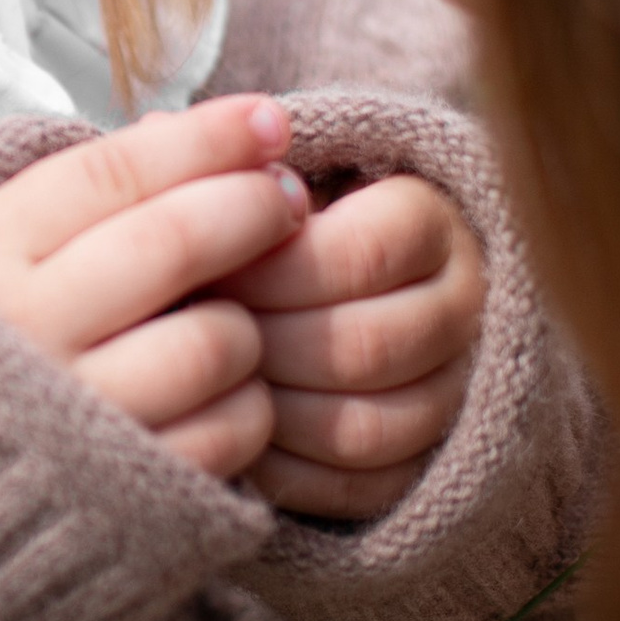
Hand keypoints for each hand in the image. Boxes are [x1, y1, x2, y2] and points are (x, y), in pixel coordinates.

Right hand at [0, 95, 310, 477]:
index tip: (267, 121)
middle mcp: (18, 328)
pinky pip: (226, 431)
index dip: (207, 138)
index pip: (113, 172)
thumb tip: (225, 130)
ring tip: (231, 317)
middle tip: (286, 198)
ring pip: (212, 342)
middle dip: (252, 208)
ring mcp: (68, 415)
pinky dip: (245, 405)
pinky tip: (222, 391)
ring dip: (244, 322)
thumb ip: (83, 191)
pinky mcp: (118, 492)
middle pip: (172, 244)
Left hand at [212, 173, 482, 519]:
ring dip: (274, 412)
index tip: (210, 270)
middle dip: (264, 346)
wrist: (305, 296)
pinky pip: (367, 487)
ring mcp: (458, 389)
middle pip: (368, 345)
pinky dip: (290, 472)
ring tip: (207, 388)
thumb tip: (154, 133)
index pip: (364, 251)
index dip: (275, 270)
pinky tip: (232, 438)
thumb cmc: (268, 226)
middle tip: (193, 339)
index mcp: (427, 219)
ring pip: (372, 424)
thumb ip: (216, 162)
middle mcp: (465, 304)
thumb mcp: (252, 179)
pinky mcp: (430, 460)